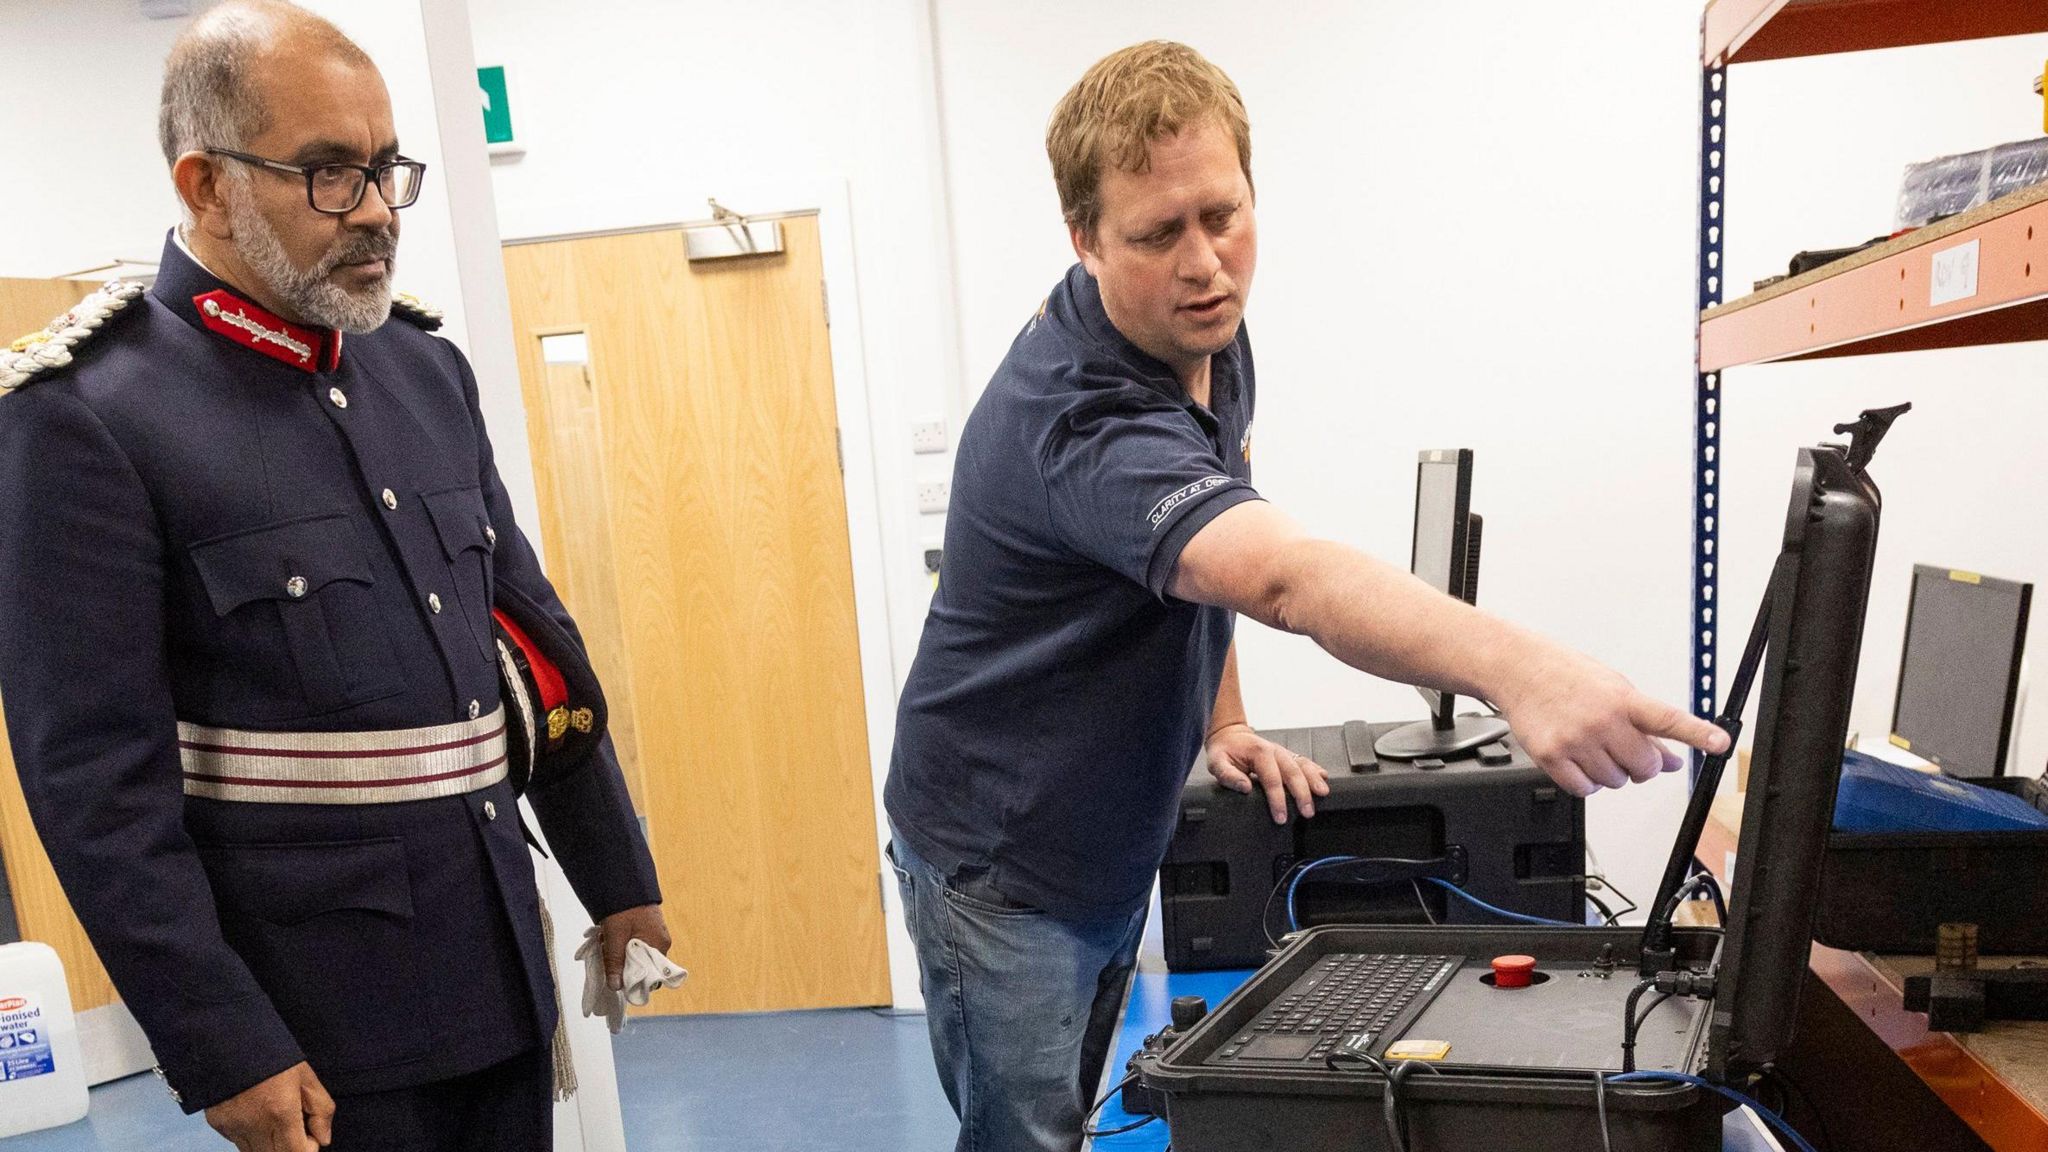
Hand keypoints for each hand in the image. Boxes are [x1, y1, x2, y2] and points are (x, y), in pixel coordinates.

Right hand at [204, 1061, 332, 1151]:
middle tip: (294, 1127)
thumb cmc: (274, 1054)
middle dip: (289, 1149)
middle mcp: (254, 1126)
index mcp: (281, 1113)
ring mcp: (232, 1128)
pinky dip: (251, 1137)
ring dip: (269, 1145)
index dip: (307, 1150)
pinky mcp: (217, 1125)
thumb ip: (321, 1110)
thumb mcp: (306, 1076)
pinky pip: (238, 1142)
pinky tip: (254, 1113)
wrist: (227, 1037)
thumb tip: (323, 1140)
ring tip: (274, 1118)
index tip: (309, 1135)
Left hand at [598, 904, 671, 991]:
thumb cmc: (624, 908)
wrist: (624, 883)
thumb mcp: (615, 938)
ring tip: (608, 943)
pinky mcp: (649, 928)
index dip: (634, 980)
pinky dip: (624, 945)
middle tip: (609, 956)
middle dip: (625, 965)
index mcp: (659, 945)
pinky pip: (637, 944)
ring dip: (623, 954)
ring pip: (638, 955)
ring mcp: (656, 934)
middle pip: (644, 965)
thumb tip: (616, 986)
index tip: (617, 977)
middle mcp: (661, 942)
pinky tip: (613, 937)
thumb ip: (615, 963)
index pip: (651, 975)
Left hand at [1205, 722, 1330, 823]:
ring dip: (1313, 780)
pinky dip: (1315, 770)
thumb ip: (1229, 776)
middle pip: (1293, 773)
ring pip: (1303, 765)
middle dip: (1302, 794)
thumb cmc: (1224, 750)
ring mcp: (1283, 752)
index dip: (1278, 800)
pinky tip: (1323, 778)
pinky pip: (1304, 761)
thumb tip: (1245, 787)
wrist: (1229, 734)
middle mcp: (1275, 751)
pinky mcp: (1287, 755)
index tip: (1281, 817)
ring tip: (1322, 794)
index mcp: (1259, 753)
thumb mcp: (1217, 763)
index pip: (1272, 779)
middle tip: (1307, 812)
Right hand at [1495, 642, 1729, 797]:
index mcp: (1623, 700)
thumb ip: (1644, 725)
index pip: (1668, 719)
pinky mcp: (1551, 757)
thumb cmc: (1567, 675)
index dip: (1697, 733)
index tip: (1721, 743)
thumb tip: (1671, 760)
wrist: (1519, 668)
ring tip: (1594, 748)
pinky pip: (1584, 789)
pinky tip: (1579, 762)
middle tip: (1625, 751)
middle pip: (1643, 767)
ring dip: (1611, 773)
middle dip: (1640, 765)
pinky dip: (1586, 783)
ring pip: (1614, 782)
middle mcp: (1602, 720)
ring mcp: (1576, 740)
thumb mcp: (1614, 690)